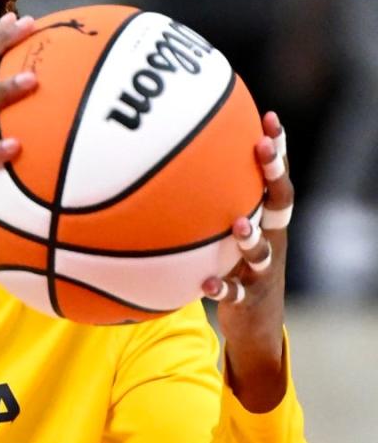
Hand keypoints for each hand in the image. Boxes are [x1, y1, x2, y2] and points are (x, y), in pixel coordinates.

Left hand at [202, 111, 292, 411]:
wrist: (256, 325)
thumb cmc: (233, 264)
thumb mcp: (224, 232)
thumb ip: (208, 203)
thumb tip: (162, 162)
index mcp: (266, 220)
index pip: (275, 177)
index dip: (277, 148)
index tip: (268, 118)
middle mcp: (271, 238)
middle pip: (279, 201)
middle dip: (274, 173)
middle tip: (262, 150)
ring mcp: (262, 268)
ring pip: (262, 250)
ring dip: (251, 237)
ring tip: (239, 225)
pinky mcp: (249, 297)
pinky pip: (236, 291)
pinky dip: (221, 287)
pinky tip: (205, 284)